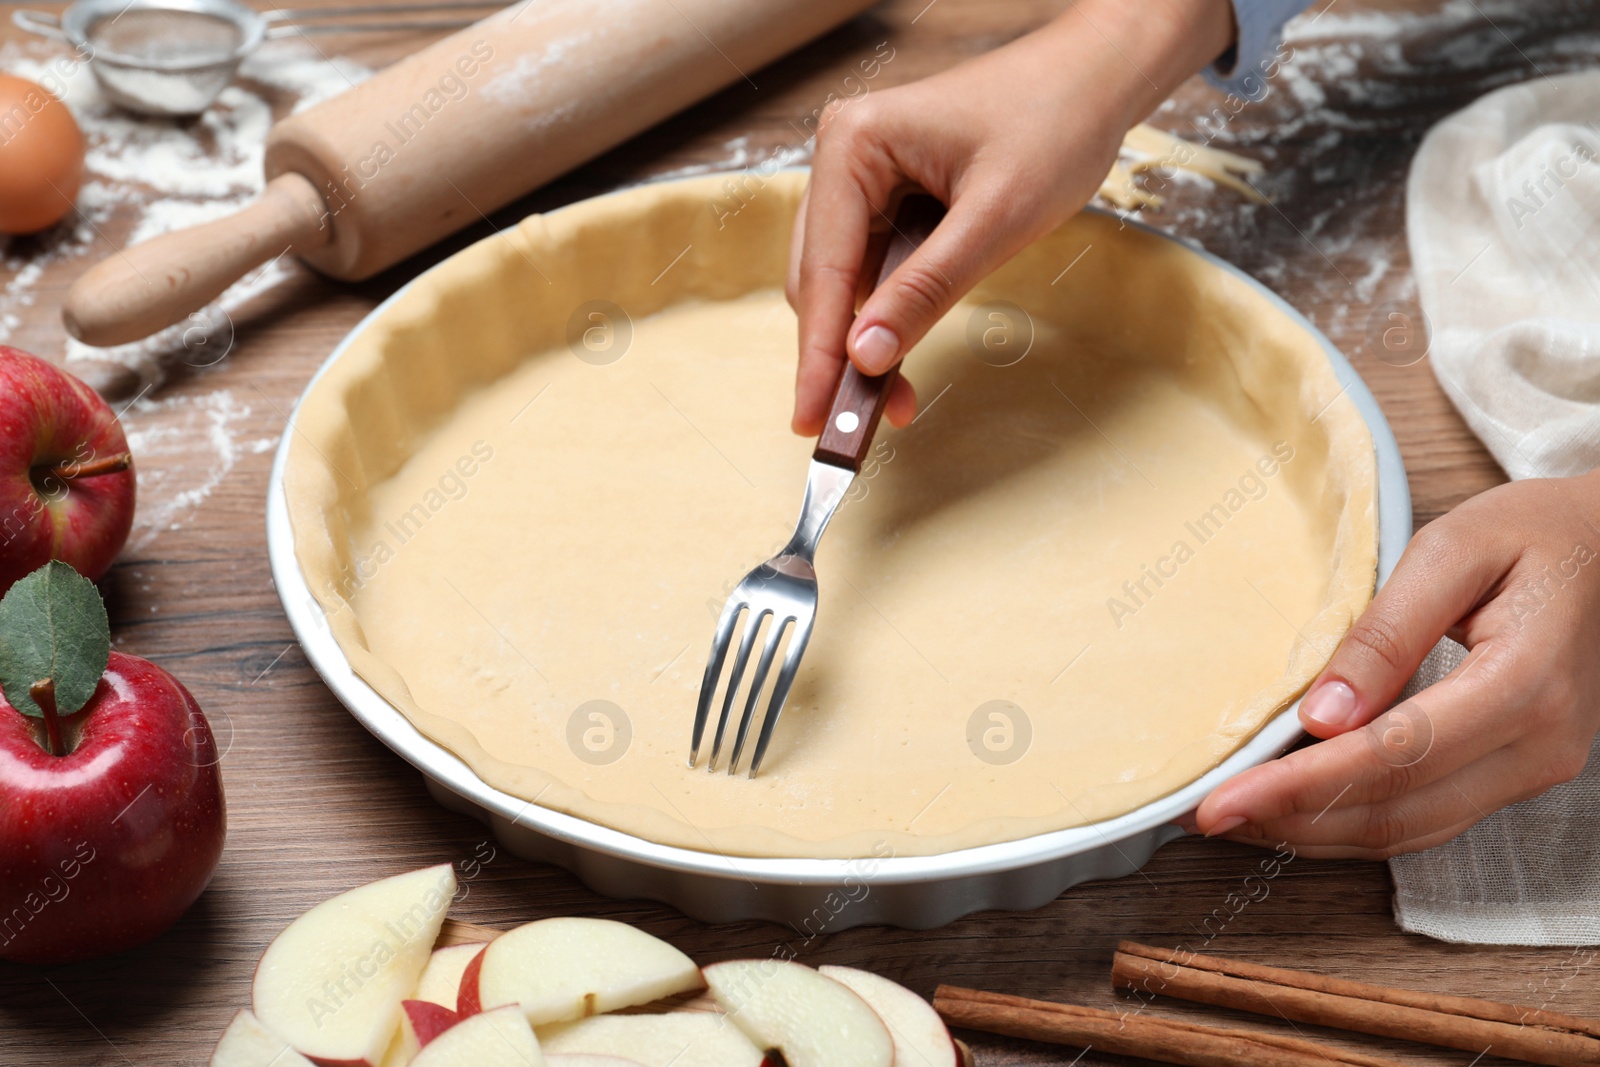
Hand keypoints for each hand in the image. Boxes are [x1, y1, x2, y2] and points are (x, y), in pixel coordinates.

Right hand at [786, 0, 1235, 434]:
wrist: (1097, 81)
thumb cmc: (1054, 125)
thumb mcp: (995, 219)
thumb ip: (927, 289)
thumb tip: (867, 355)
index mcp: (854, 144)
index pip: (825, 268)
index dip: (818, 351)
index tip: (812, 416)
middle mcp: (845, 158)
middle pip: (820, 280)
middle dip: (836, 356)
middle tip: (845, 429)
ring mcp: (864, 180)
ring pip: (843, 284)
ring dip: (861, 344)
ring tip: (886, 402)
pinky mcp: (889, 200)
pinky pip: (874, 272)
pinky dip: (885, 320)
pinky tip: (898, 360)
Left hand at [1195, 471, 1599, 857]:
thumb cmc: (1534, 533)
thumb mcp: (1452, 550)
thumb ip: (1386, 633)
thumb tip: (1322, 716)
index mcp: (1525, 684)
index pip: (1394, 755)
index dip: (1300, 785)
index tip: (1221, 801)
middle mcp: (1539, 746)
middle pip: (1397, 810)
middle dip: (1291, 820)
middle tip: (1204, 815)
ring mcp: (1535, 769)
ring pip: (1409, 831)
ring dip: (1313, 832)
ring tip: (1232, 817)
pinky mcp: (1516, 774)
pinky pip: (1427, 818)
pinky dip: (1352, 823)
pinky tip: (1293, 810)